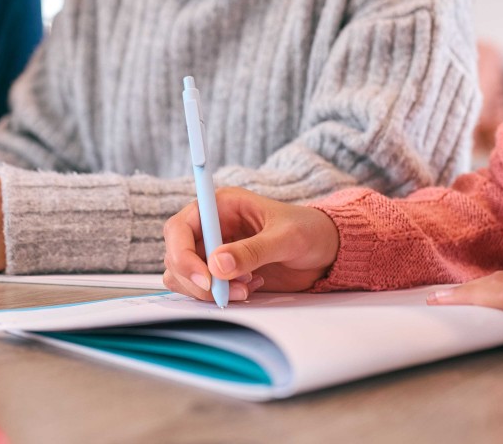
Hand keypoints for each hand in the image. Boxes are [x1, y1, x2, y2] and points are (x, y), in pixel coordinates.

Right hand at [163, 187, 339, 302]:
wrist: (326, 251)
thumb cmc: (309, 231)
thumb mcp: (286, 237)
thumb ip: (253, 250)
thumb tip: (217, 265)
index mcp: (220, 206)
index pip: (180, 227)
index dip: (182, 254)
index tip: (206, 278)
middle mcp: (211, 227)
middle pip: (175, 255)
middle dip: (196, 279)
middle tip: (226, 293)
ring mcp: (213, 251)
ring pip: (183, 275)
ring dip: (207, 290)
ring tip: (246, 289)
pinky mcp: (221, 273)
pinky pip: (201, 288)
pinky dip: (218, 296)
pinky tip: (249, 289)